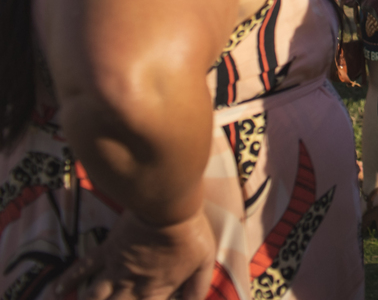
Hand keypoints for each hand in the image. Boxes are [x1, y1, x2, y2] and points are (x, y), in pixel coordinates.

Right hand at [55, 208, 213, 299]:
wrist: (170, 205)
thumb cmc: (191, 233)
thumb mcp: (205, 262)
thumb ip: (198, 288)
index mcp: (156, 291)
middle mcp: (132, 285)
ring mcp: (116, 269)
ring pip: (94, 297)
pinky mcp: (107, 250)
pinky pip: (82, 268)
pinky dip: (67, 280)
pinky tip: (55, 292)